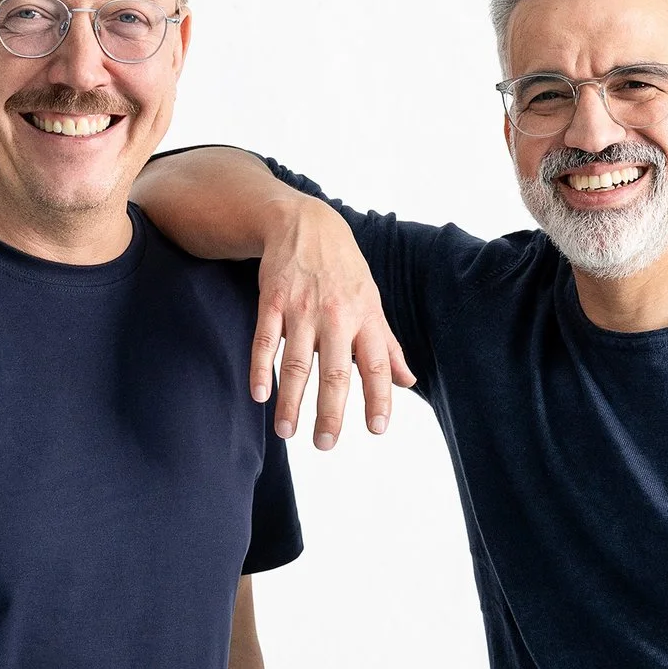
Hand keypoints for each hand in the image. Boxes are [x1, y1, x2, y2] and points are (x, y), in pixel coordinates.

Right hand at [249, 197, 416, 448]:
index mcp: (365, 318)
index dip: (379, 398)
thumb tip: (408, 382)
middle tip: (326, 445)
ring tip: (288, 432)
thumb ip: (387, 345)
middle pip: (336, 372)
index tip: (378, 429)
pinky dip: (261, 369)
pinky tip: (260, 395)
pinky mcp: (272, 302)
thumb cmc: (344, 270)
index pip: (377, 365)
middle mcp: (336, 316)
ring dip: (292, 401)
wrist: (305, 223)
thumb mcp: (373, 302)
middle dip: (331, 412)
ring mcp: (302, 309)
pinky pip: (265, 341)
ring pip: (297, 363)